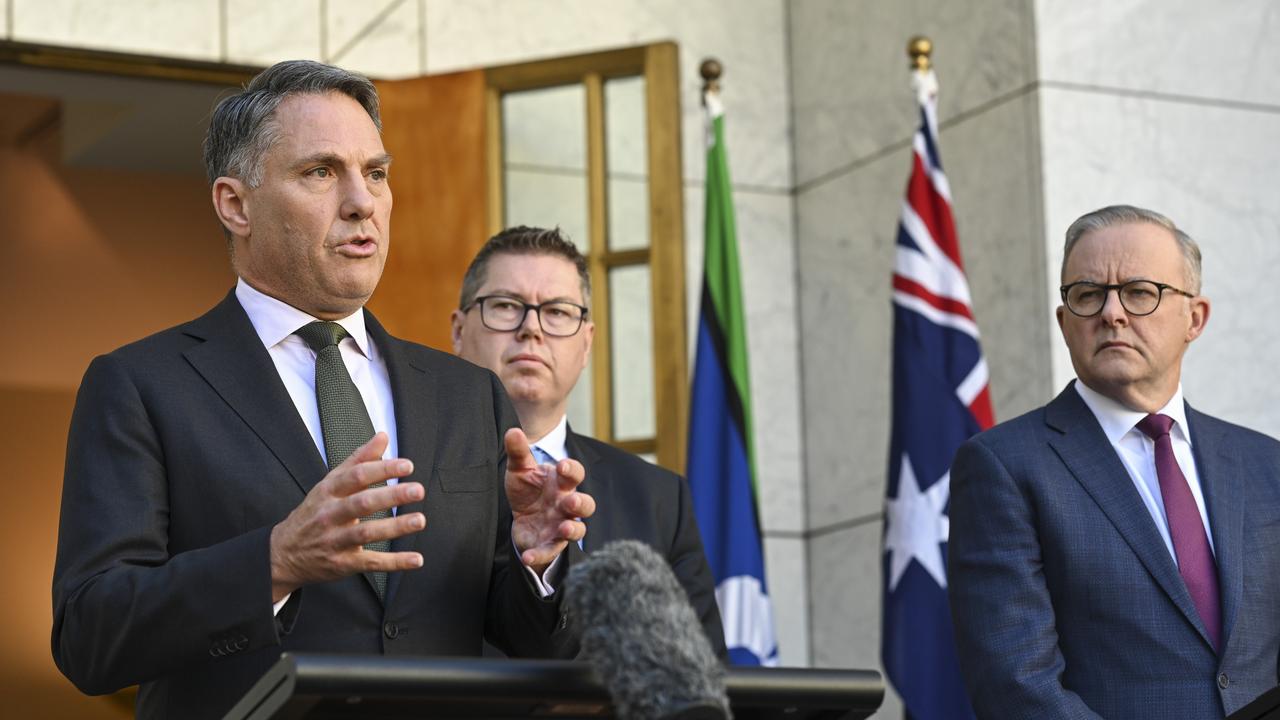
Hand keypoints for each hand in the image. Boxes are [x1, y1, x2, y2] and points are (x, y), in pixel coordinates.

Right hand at [269, 433, 424, 600]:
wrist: (283, 553)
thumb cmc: (314, 513)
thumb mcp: (330, 483)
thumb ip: (359, 459)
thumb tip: (382, 437)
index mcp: (329, 491)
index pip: (357, 476)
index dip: (383, 470)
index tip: (407, 466)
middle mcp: (331, 515)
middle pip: (362, 503)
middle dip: (391, 496)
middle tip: (417, 490)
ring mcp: (335, 540)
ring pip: (366, 533)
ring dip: (395, 527)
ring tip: (419, 520)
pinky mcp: (343, 563)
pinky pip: (371, 562)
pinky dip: (395, 562)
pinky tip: (416, 559)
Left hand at [504, 428, 595, 572]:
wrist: (522, 515)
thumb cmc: (528, 488)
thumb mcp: (520, 469)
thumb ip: (519, 452)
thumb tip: (513, 431)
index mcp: (562, 483)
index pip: (575, 474)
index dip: (572, 470)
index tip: (562, 466)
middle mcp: (566, 504)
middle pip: (585, 504)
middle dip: (581, 503)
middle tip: (572, 500)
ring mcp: (561, 525)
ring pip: (577, 530)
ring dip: (573, 530)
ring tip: (565, 528)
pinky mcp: (550, 543)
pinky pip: (550, 551)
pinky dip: (540, 555)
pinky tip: (527, 557)